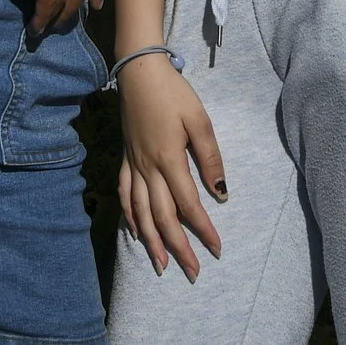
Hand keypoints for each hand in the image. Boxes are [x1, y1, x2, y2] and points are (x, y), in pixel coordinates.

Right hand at [117, 54, 225, 279]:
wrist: (139, 72)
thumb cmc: (174, 93)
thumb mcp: (199, 120)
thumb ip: (210, 158)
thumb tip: (220, 193)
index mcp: (169, 160)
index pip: (189, 205)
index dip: (203, 230)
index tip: (217, 249)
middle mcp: (148, 169)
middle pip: (162, 218)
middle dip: (178, 248)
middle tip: (192, 272)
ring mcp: (133, 165)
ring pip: (140, 213)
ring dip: (151, 242)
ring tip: (161, 265)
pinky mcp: (125, 158)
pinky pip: (124, 194)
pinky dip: (130, 216)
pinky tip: (135, 231)